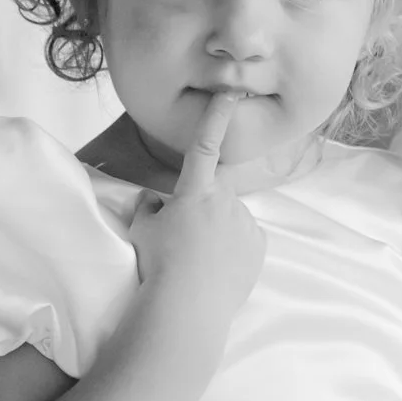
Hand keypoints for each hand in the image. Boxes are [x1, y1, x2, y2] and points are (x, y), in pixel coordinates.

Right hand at [128, 93, 264, 327]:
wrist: (187, 307)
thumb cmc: (159, 265)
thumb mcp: (142, 232)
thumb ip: (149, 209)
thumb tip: (153, 201)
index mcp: (195, 192)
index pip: (205, 146)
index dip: (216, 117)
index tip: (230, 93)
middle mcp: (225, 201)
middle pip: (215, 195)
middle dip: (203, 209)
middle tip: (185, 240)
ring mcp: (246, 224)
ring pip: (231, 219)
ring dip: (219, 231)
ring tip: (200, 261)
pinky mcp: (259, 246)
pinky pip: (246, 240)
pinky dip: (235, 250)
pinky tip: (218, 269)